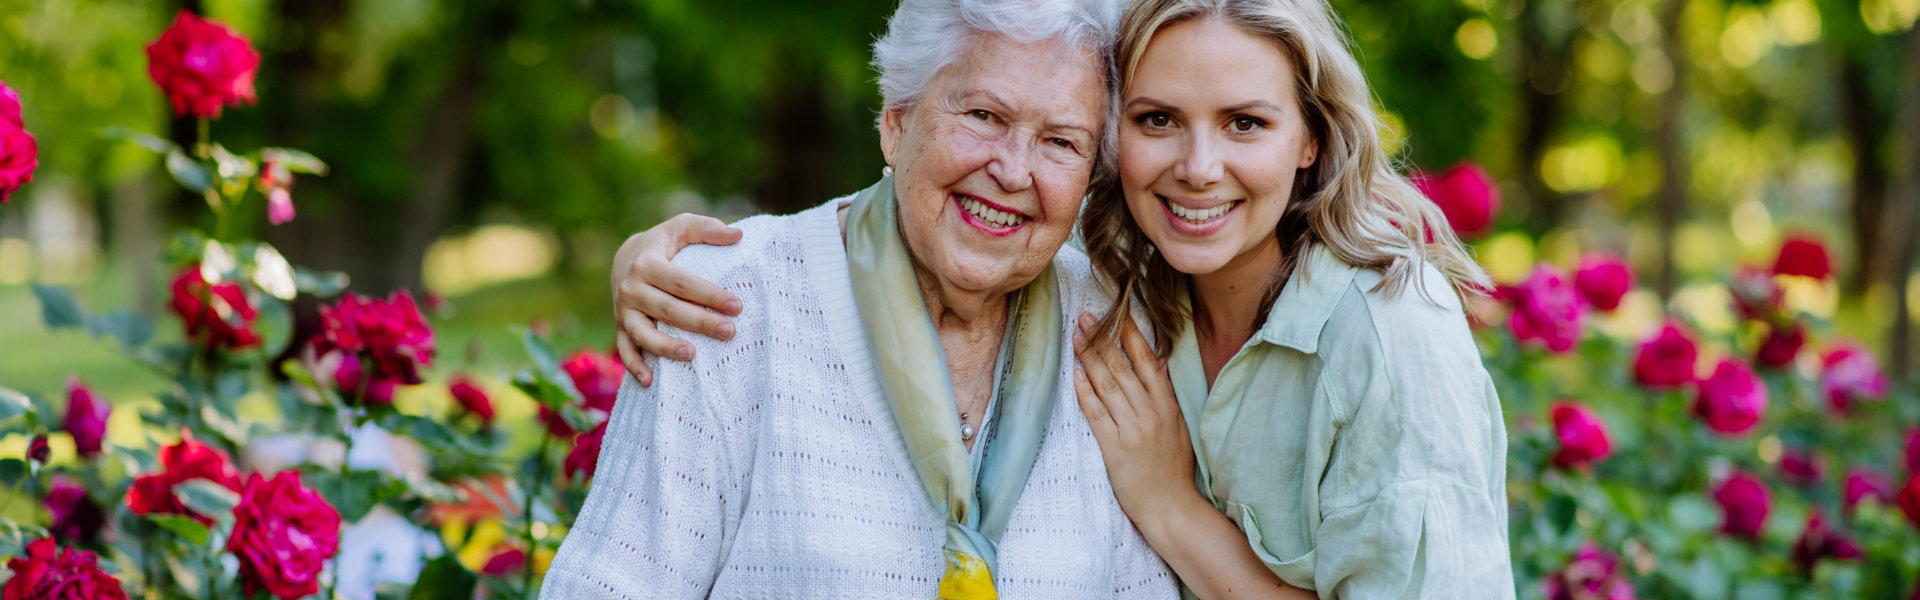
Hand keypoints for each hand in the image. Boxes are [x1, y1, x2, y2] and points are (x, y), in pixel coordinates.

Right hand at [611, 213, 743, 384]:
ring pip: (644, 333)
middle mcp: (631, 288)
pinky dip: (635, 366)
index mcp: (648, 263)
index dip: (710, 295)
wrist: (624, 258)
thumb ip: (707, 229)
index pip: (682, 283)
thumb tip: (738, 235)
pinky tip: (651, 381)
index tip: (737, 306)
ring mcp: (623, 311)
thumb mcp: (681, 227)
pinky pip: (625, 349)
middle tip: (730, 331)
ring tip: (693, 355)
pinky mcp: (620, 327)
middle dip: (700, 322)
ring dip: (667, 347)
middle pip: (668, 310)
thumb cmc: (663, 244)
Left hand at [1071, 312, 1200, 523]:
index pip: (1147, 362)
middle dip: (1102, 339)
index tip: (1116, 314)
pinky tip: (1076, 375)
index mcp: (1167, 405)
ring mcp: (1133, 430)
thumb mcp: (1178, 426)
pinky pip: (1097, 414)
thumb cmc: (1173, 468)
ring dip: (1090, 359)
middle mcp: (1150, 413)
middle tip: (1085, 317)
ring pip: (1107, 386)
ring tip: (1076, 338)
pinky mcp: (1115, 448)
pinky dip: (1085, 393)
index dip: (1130, 335)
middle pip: (1122, 368)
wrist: (1171, 506)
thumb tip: (1159, 361)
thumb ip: (1166, 394)